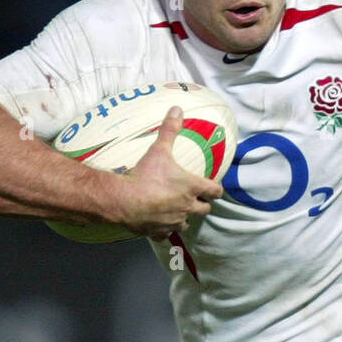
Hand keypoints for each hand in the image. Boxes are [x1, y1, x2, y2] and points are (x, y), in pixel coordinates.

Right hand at [114, 106, 222, 237]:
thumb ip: (170, 130)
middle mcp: (187, 207)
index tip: (213, 186)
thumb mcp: (159, 149)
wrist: (125, 200)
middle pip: (205, 209)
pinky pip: (167, 233)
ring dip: (185, 217)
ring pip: (187, 223)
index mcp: (192, 187)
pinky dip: (165, 229)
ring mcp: (174, 221)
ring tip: (177, 210)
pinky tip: (159, 223)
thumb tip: (177, 108)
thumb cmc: (145, 175)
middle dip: (202, 204)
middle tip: (195, 197)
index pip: (215, 191)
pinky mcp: (160, 232)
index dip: (216, 188)